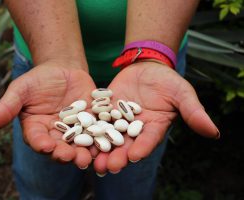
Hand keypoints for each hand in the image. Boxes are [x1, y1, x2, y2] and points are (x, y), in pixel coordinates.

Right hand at [0, 61, 95, 168]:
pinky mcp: (93, 123)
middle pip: (60, 147)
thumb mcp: (20, 90)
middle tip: (72, 157)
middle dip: (66, 153)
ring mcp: (76, 130)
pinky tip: (107, 140)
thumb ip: (6, 108)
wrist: (63, 69)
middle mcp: (56, 134)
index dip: (41, 144)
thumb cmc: (38, 79)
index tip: (45, 146)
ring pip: (80, 144)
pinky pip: (97, 131)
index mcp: (37, 129)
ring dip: (85, 151)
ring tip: (89, 156)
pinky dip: (102, 136)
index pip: (38, 140)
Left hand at [94, 61, 218, 173]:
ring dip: (99, 149)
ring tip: (91, 160)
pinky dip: (87, 128)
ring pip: (107, 137)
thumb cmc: (167, 81)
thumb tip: (214, 132)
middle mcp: (133, 129)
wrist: (146, 68)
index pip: (147, 141)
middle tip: (107, 167)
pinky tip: (78, 135)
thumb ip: (194, 112)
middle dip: (117, 156)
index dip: (142, 148)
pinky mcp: (104, 111)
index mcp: (153, 128)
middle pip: (124, 145)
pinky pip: (95, 120)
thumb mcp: (182, 94)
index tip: (135, 156)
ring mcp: (117, 121)